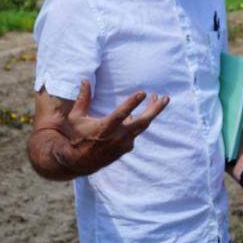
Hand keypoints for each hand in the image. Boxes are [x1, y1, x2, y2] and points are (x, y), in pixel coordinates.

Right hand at [42, 80, 168, 175]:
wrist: (81, 162)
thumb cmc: (78, 136)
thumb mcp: (76, 117)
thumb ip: (83, 99)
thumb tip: (85, 80)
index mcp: (105, 128)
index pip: (121, 114)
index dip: (132, 103)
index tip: (143, 92)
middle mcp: (118, 136)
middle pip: (142, 122)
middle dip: (155, 109)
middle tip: (166, 98)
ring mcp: (124, 143)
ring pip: (142, 125)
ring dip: (151, 112)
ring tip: (158, 99)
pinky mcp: (127, 147)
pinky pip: (136, 131)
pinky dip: (139, 121)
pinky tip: (138, 113)